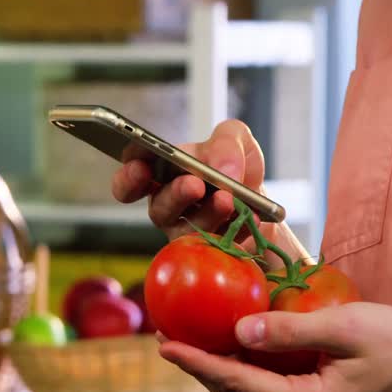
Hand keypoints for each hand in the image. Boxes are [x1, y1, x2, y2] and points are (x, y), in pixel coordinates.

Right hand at [110, 119, 265, 240]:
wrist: (262, 201)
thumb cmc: (234, 168)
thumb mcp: (234, 138)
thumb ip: (226, 142)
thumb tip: (224, 170)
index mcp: (162, 176)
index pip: (130, 182)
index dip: (129, 178)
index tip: (141, 169)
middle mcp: (168, 208)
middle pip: (159, 209)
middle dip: (176, 196)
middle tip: (195, 185)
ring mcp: (189, 233)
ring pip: (189, 232)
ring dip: (208, 215)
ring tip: (227, 200)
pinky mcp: (214, 252)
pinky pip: (220, 246)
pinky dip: (238, 230)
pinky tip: (252, 217)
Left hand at [159, 302, 391, 391]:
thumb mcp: (346, 329)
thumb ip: (292, 330)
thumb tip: (239, 329)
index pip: (237, 383)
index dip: (197, 362)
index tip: (165, 345)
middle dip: (198, 366)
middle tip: (165, 337)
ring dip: (215, 369)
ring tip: (185, 340)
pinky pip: (261, 388)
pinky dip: (238, 369)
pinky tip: (226, 344)